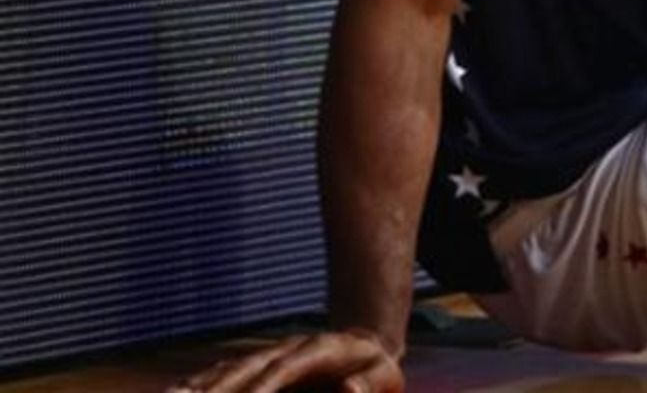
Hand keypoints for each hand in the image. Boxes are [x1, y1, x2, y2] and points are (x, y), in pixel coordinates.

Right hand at [170, 328, 401, 392]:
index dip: (265, 385)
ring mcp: (269, 356)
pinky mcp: (258, 366)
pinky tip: (177, 392)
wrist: (364, 344)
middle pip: (246, 368)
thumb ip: (369, 383)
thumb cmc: (375, 368)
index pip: (284, 369)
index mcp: (317, 351)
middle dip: (218, 387)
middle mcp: (285, 350)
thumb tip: (349, 388)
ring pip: (228, 370)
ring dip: (201, 386)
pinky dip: (201, 384)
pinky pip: (224, 374)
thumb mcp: (385, 375)